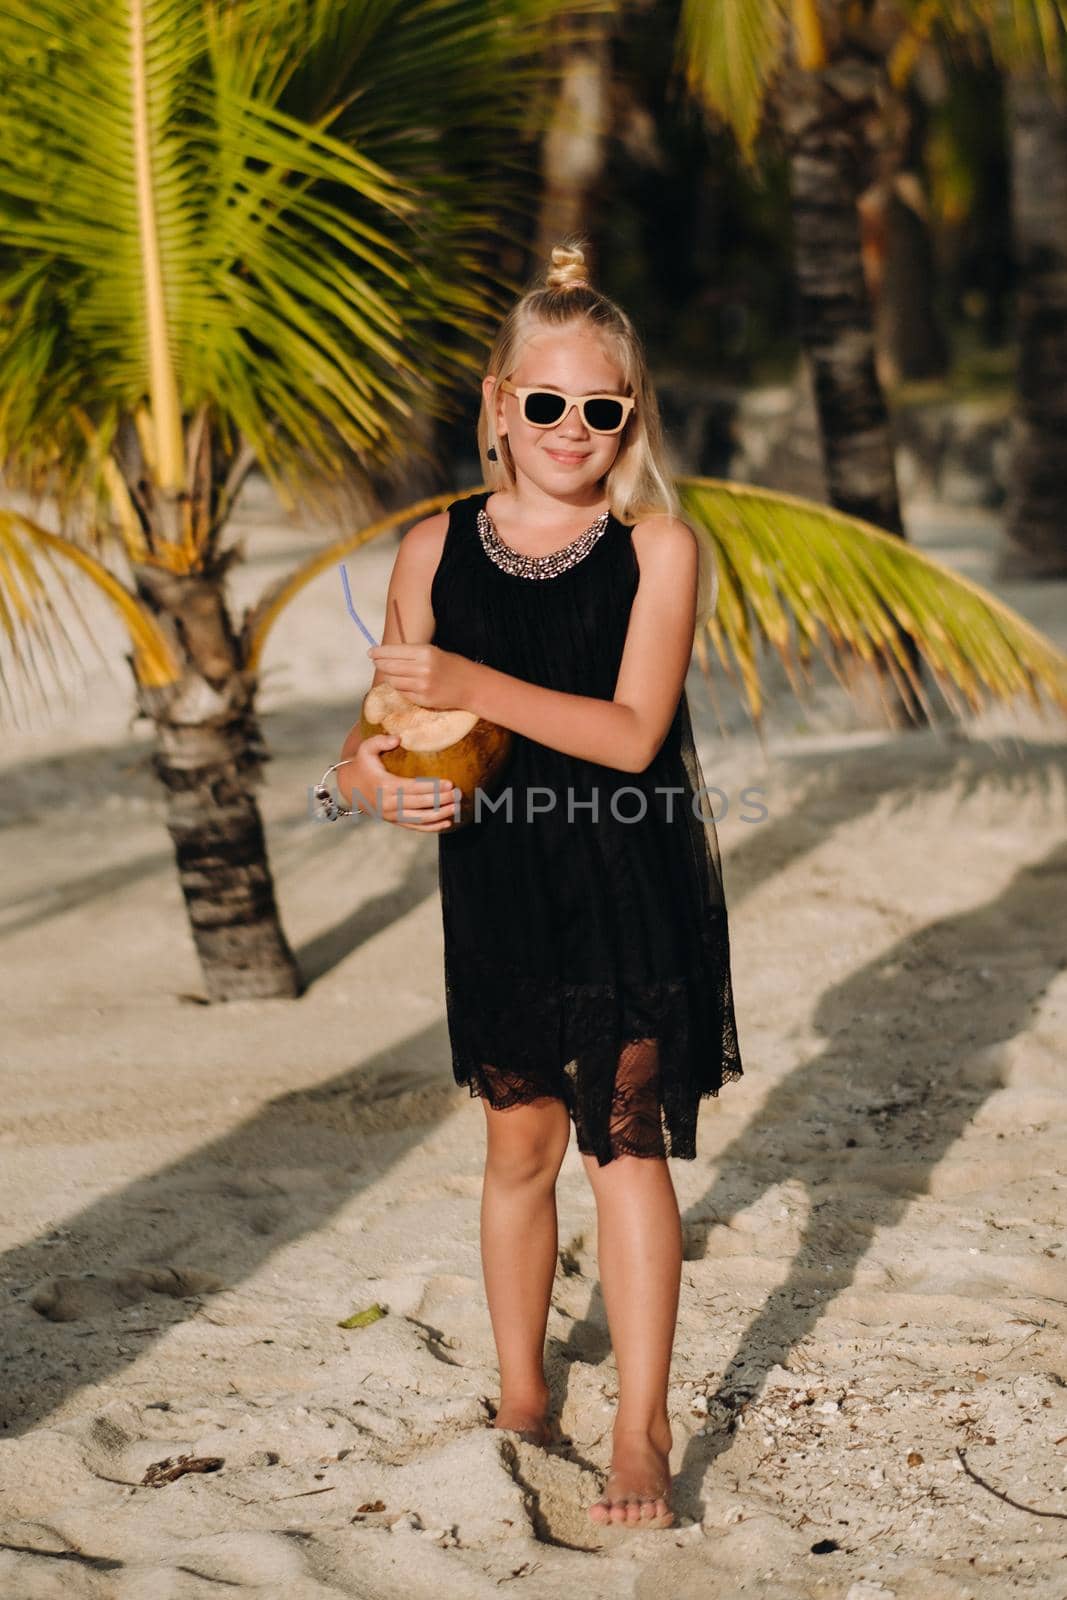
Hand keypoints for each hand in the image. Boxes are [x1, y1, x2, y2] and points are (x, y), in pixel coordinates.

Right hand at [345, 734, 459, 830]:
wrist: (350, 787)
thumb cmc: (363, 765)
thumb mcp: (365, 749)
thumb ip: (380, 741)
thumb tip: (397, 738)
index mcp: (386, 786)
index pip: (414, 787)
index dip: (432, 786)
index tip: (450, 783)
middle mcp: (390, 804)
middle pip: (420, 804)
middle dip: (441, 800)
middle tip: (459, 794)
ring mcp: (392, 815)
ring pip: (420, 818)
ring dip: (440, 815)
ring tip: (458, 808)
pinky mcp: (395, 821)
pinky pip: (415, 827)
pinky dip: (432, 827)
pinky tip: (447, 823)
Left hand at [367, 642, 475, 710]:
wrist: (471, 685)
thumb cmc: (452, 665)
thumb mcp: (433, 652)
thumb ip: (412, 654)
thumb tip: (386, 654)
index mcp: (425, 652)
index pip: (393, 652)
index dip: (379, 652)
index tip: (371, 652)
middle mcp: (422, 669)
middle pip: (389, 667)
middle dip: (380, 664)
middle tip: (376, 662)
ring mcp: (422, 686)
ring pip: (393, 682)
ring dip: (390, 677)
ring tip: (392, 673)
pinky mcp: (423, 700)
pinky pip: (403, 693)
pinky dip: (401, 688)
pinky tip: (405, 684)